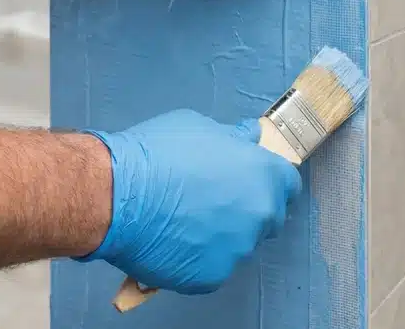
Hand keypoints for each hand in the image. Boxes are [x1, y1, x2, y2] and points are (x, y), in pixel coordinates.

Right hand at [78, 109, 301, 293]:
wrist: (116, 195)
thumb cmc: (155, 153)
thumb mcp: (198, 127)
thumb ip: (230, 138)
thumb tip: (245, 139)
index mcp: (261, 175)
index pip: (288, 184)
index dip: (270, 180)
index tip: (252, 179)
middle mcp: (258, 215)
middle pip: (267, 217)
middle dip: (248, 209)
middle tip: (212, 199)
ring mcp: (236, 250)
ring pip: (237, 244)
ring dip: (221, 234)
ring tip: (183, 221)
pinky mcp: (211, 277)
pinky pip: (211, 266)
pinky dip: (197, 257)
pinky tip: (172, 240)